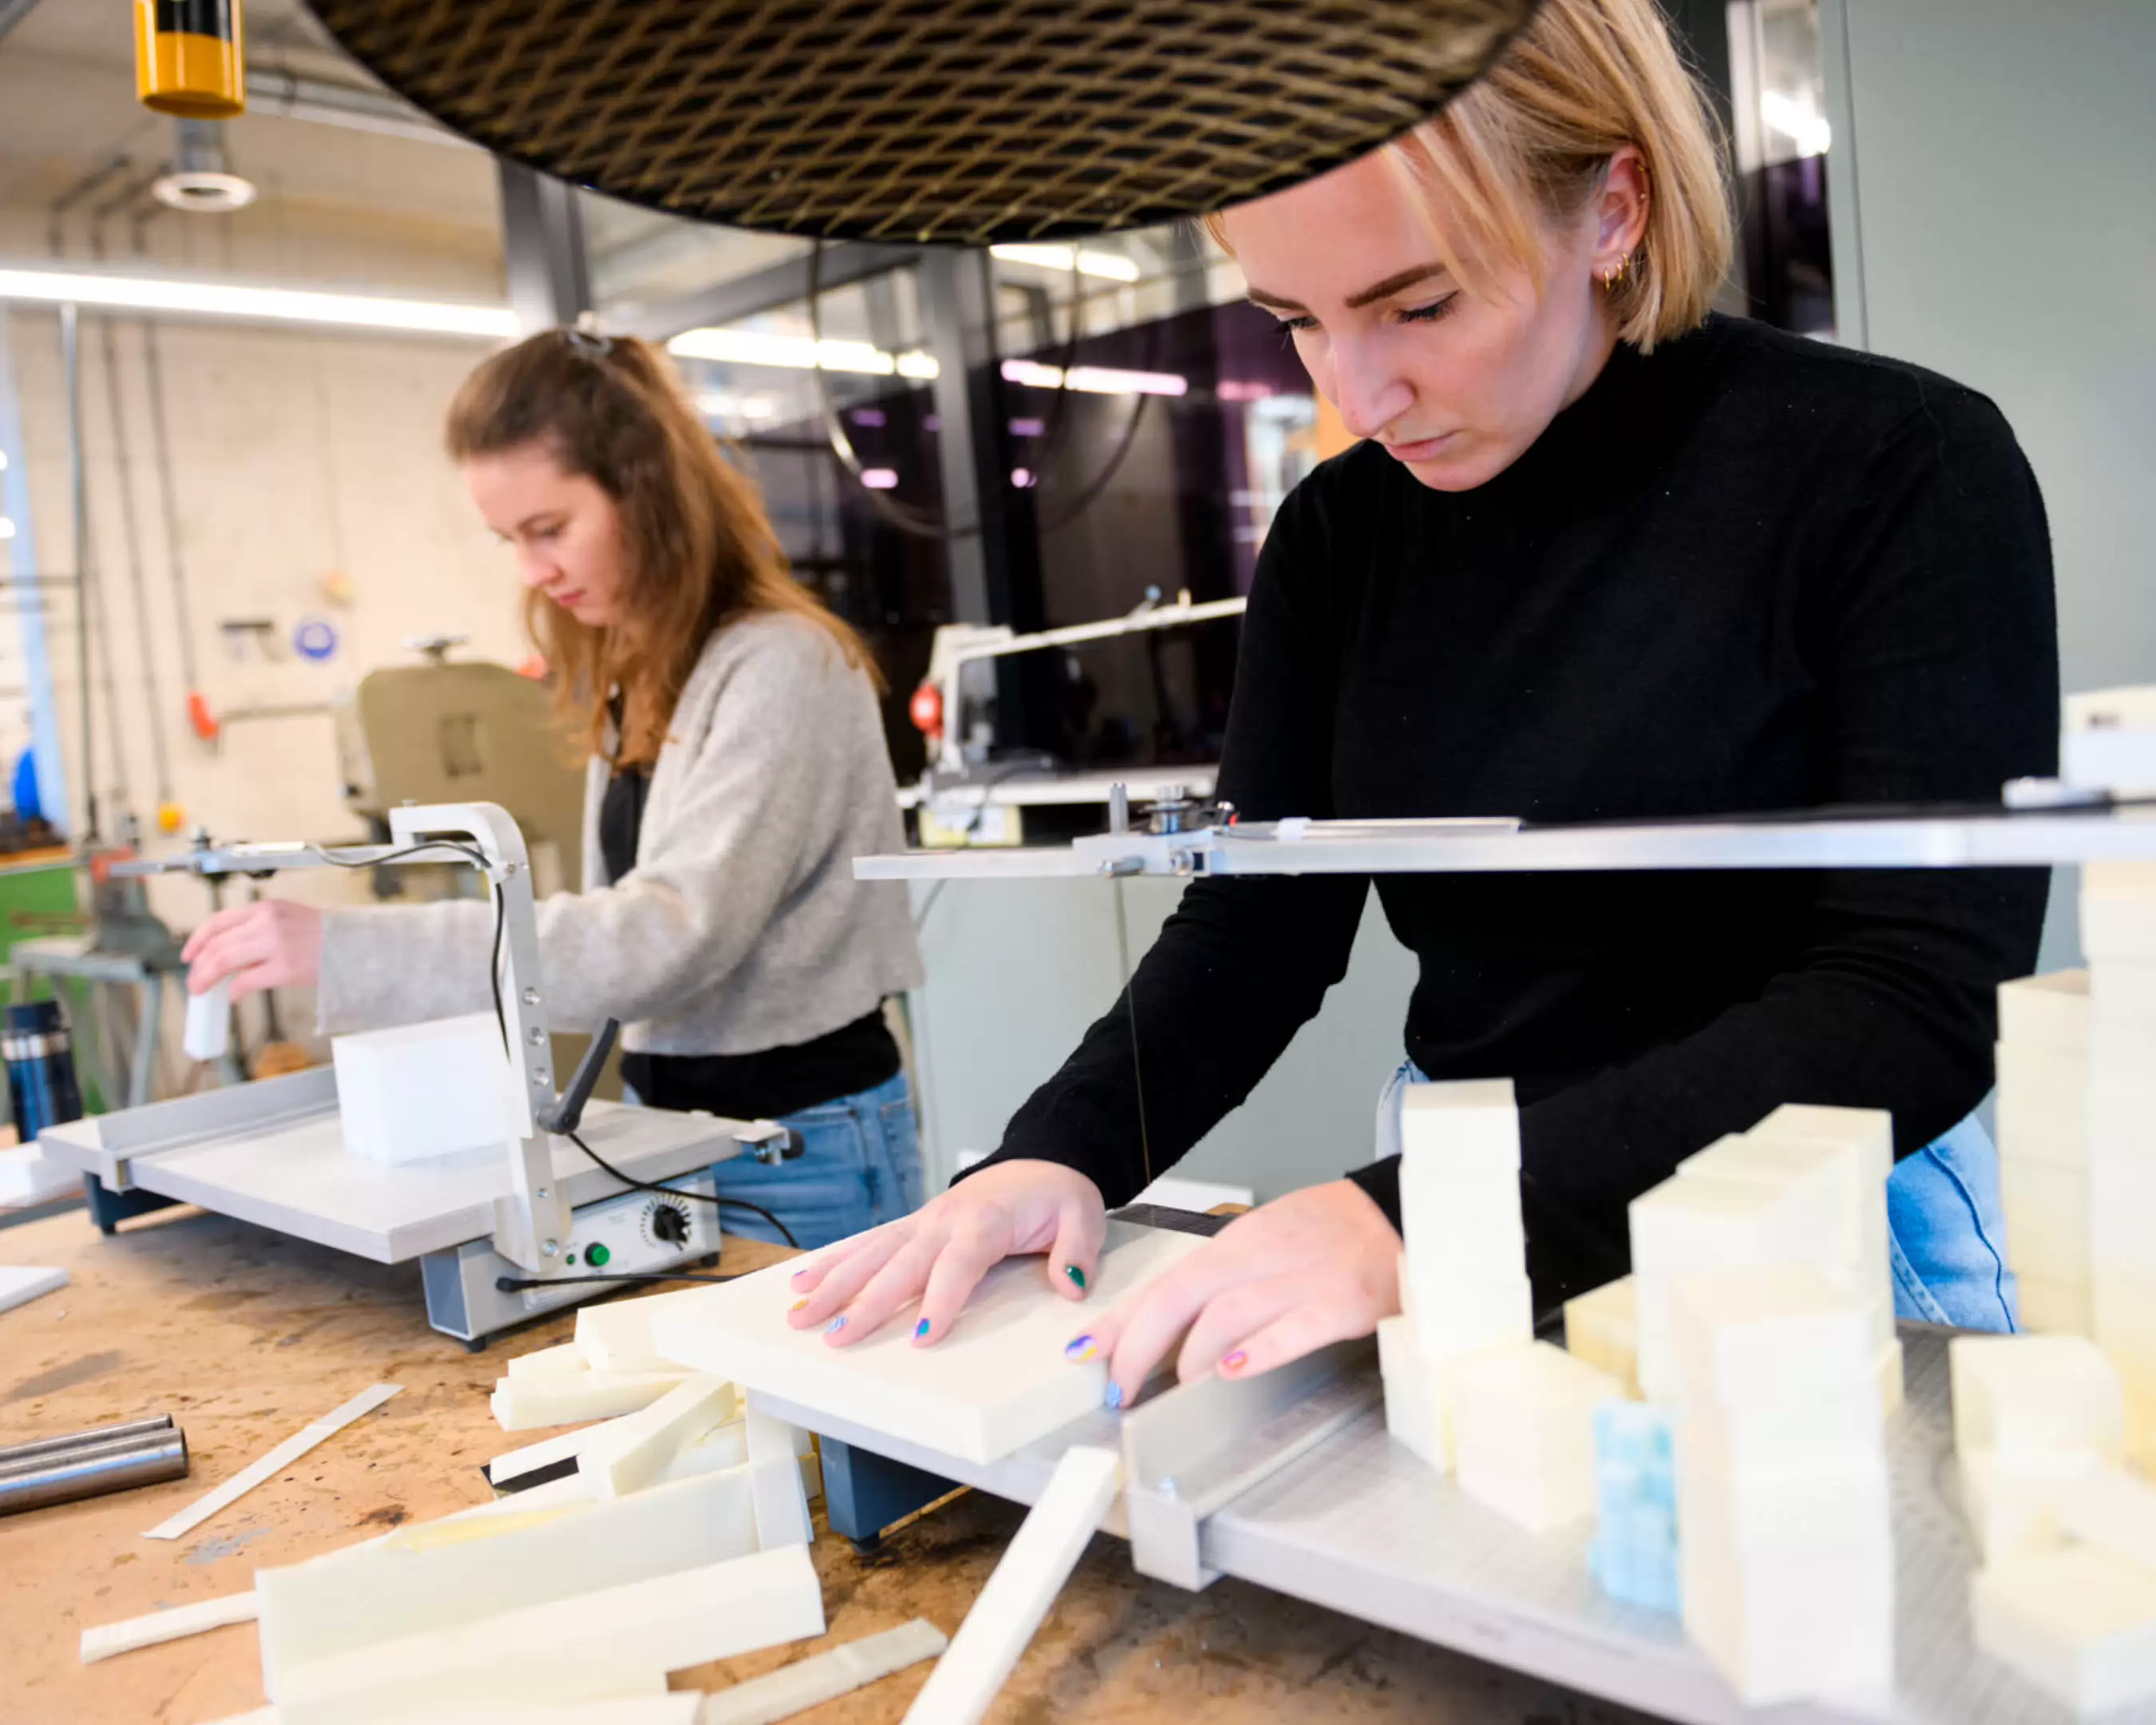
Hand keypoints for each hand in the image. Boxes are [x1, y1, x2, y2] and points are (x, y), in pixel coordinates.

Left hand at [181, 900, 323, 1000]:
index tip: (187, 955)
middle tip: (194, 982)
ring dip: (207, 978)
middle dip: (199, 967)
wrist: (357, 945)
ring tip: (203, 990)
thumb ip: (259, 931)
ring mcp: (275, 944)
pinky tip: (233, 995)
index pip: (218, 921)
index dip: (197, 941)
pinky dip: (235, 990)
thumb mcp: (288, 920)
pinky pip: (247, 981)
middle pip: (217, 945)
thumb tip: (231, 957)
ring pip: (224, 961)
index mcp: (266, 908)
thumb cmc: (326, 936)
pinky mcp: (284, 967)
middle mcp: (267, 922)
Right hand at [784, 1159, 1105, 1347]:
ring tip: (801, 1312)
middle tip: (836, 1336)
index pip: (959, 1263)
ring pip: (872, 1253)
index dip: (941, 1299)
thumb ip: (1078, 1252)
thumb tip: (1071, 1286)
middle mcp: (944, 1220)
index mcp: (985, 1220)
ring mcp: (924, 1221)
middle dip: (866, 1302)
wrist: (1042, 1159)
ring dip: (835, 1282)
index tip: (923, 1335)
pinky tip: (803, 1280)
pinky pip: (869, 1243)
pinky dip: (835, 1260)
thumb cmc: (1057, 1193)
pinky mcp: (914, 1226)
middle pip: (901, 1264)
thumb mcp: (1084, 1215)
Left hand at [1076, 1179, 1402, 1406]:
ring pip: (1226, 1313)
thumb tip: (1171, 1327)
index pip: (1165, 1281)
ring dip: (1189, 1357)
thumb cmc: (1334, 1234)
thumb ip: (1225, 1280)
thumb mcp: (1269, 1244)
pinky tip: (1230, 1374)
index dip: (1122, 1319)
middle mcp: (1261, 1255)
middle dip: (1139, 1345)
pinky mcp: (1342, 1301)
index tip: (1086, 1350)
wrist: (1404, 1214)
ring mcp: (1302, 1278)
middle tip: (1119, 1389)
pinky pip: (1292, 1327)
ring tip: (1171, 1390)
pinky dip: (1257, 1352)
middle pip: (1181, 1296)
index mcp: (1239, 1242)